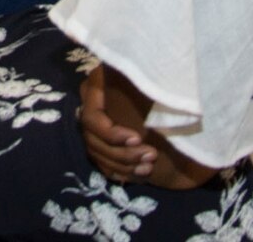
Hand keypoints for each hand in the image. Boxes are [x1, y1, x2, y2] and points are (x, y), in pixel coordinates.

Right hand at [79, 66, 218, 189]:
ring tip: (149, 167)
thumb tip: (148, 95)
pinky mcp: (100, 145)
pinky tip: (140, 174)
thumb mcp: (151, 77)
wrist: (163, 88)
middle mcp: (90, 107)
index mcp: (96, 87)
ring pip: (98, 155)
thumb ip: (146, 83)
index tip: (138, 138)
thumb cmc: (160, 80)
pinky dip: (121, 172)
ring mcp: (93, 129)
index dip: (111, 133)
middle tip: (151, 156)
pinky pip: (103, 164)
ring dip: (124, 165)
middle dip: (122, 154)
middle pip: (94, 140)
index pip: (92, 118)